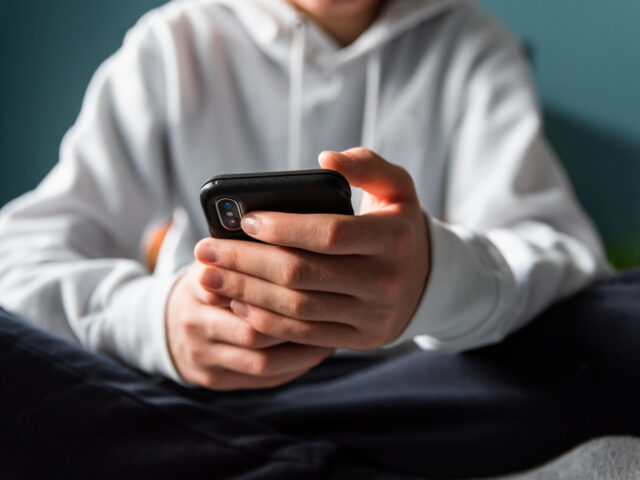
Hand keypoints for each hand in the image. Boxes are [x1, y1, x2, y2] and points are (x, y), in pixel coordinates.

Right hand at [165, 261, 334, 389]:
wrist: (169, 326)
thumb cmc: (210, 284)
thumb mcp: (216, 261)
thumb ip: (244, 254)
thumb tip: (293, 235)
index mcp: (197, 286)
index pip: (240, 288)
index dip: (278, 288)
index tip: (315, 279)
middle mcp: (195, 324)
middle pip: (253, 329)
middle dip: (297, 323)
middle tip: (335, 311)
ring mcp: (203, 357)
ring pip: (262, 361)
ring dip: (302, 350)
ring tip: (334, 334)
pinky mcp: (216, 380)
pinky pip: (263, 379)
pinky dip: (295, 366)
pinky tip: (318, 350)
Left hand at [194, 148, 430, 350]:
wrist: (426, 280)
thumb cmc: (397, 226)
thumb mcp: (397, 187)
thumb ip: (366, 165)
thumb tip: (325, 159)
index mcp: (394, 238)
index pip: (330, 234)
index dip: (284, 228)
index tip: (245, 220)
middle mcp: (386, 281)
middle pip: (303, 274)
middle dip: (247, 262)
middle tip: (206, 250)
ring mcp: (373, 315)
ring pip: (298, 308)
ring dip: (247, 292)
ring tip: (210, 276)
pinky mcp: (361, 339)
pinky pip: (304, 335)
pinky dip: (266, 321)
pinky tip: (238, 303)